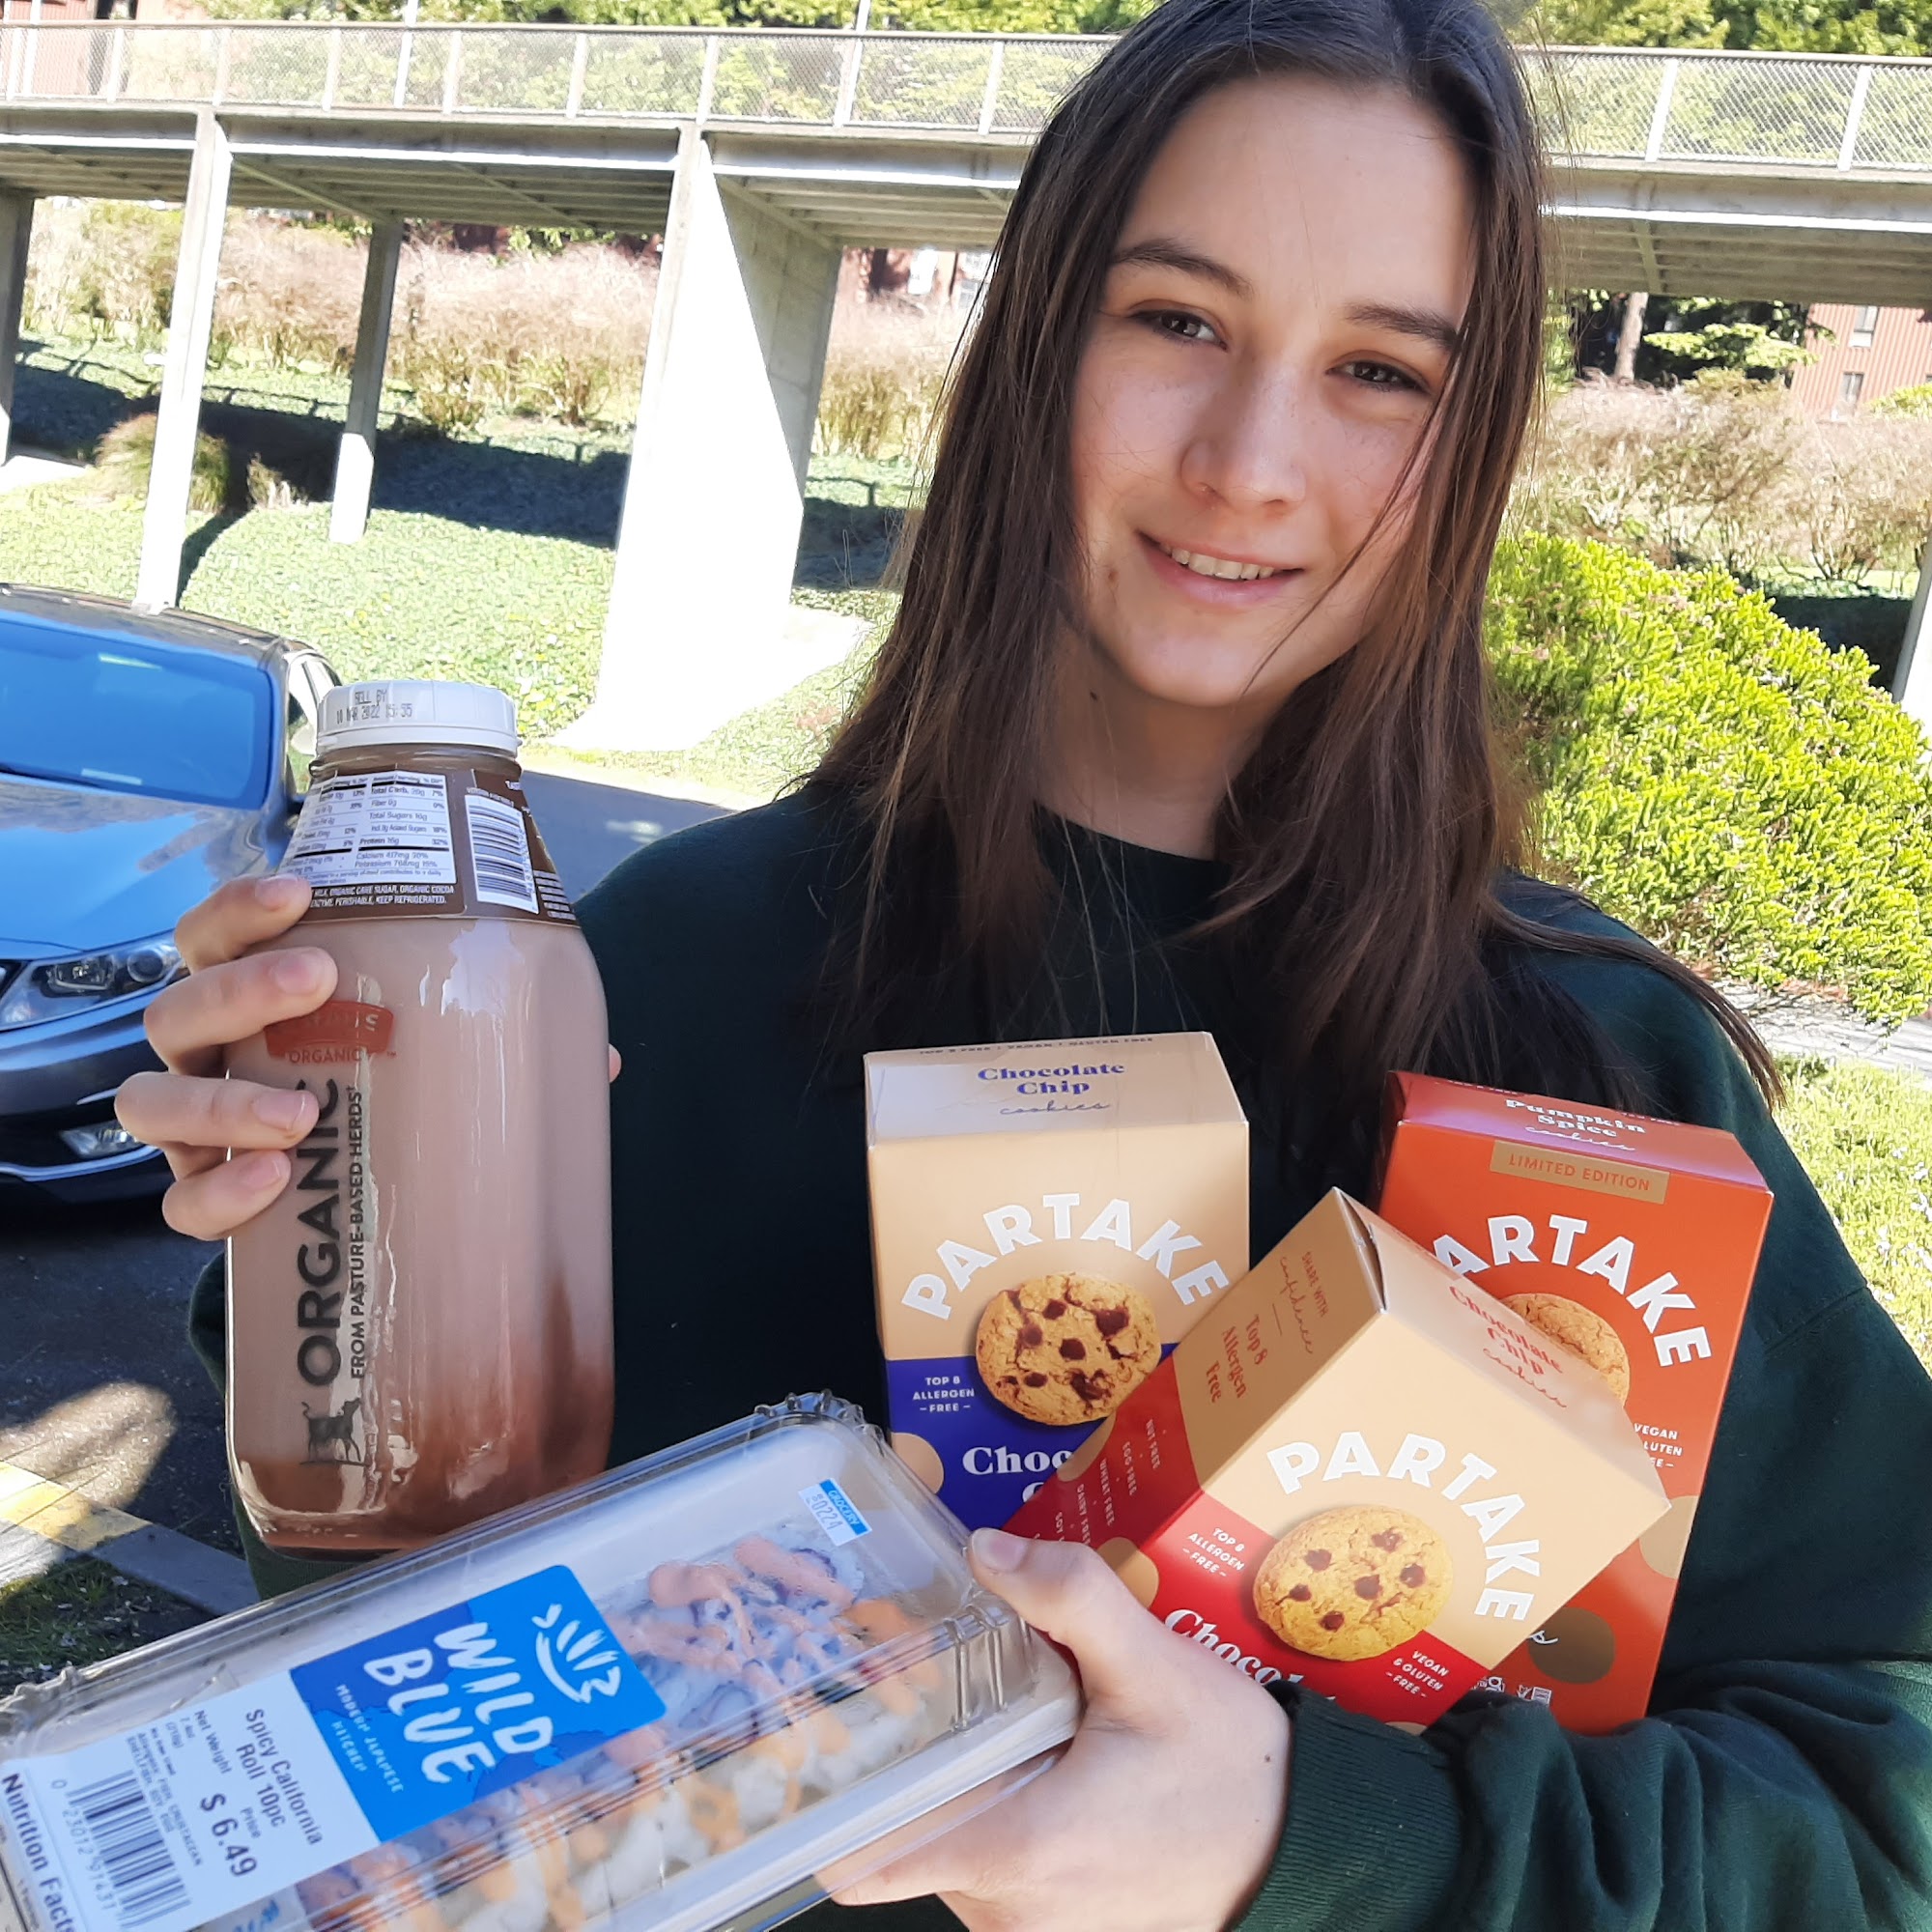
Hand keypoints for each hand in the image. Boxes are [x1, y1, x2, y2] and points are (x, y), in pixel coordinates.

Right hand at [118, 875, 621, 1240]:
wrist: (344, 1203)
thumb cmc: (386, 1093)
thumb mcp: (433, 1052)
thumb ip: (499, 1041)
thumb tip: (601, 1059)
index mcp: (255, 999)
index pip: (215, 933)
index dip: (243, 907)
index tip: (301, 892)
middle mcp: (209, 1054)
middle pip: (179, 1005)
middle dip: (242, 987)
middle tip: (318, 979)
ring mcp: (194, 1125)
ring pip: (152, 1098)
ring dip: (222, 1100)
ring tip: (301, 1115)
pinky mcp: (201, 1196)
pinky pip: (180, 1199)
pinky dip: (218, 1191)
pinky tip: (272, 1181)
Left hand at [835, 1530, 1290, 1931]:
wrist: (1305, 1848)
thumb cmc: (1234, 1773)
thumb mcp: (1157, 1667)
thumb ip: (1071, 1600)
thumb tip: (984, 1552)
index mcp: (1018, 1850)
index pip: (867, 1859)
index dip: (829, 1797)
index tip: (816, 1731)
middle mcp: (1011, 1909)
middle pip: (906, 1833)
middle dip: (909, 1759)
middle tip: (913, 1675)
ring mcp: (1035, 1929)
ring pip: (950, 1848)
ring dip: (959, 1784)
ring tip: (985, 1705)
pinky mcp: (1058, 1927)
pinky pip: (994, 1869)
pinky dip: (998, 1810)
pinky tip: (1034, 1751)